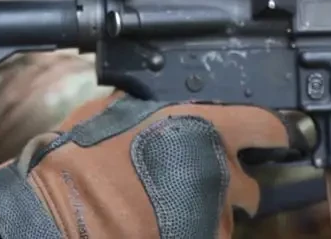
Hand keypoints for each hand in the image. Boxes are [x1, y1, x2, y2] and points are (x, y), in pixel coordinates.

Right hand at [0, 92, 308, 238]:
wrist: (61, 214)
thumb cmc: (81, 157)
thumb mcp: (113, 112)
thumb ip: (152, 108)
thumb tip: (161, 104)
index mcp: (203, 127)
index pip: (268, 126)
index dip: (267, 131)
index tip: (261, 137)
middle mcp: (220, 172)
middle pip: (249, 183)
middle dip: (226, 181)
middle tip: (189, 179)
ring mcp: (215, 217)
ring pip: (228, 216)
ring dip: (207, 210)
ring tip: (167, 206)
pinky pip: (209, 236)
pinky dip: (193, 231)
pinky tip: (159, 225)